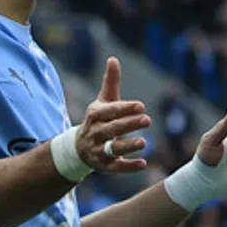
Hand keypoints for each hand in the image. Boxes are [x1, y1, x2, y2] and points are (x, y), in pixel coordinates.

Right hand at [78, 57, 152, 172]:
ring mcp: (98, 151)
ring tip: (144, 142)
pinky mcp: (104, 166)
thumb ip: (110, 82)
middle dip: (129, 125)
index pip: (109, 111)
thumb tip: (113, 59)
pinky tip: (143, 164)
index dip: (124, 109)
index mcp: (95, 115)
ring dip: (128, 146)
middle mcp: (95, 133)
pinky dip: (128, 167)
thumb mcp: (103, 101)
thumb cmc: (98, 120)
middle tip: (147, 119)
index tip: (141, 106)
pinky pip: (115, 168)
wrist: (79, 147)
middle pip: (112, 129)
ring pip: (112, 149)